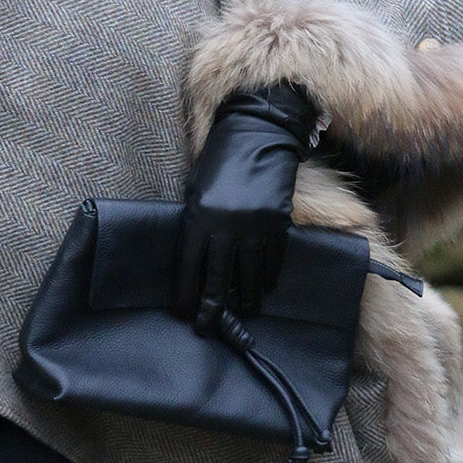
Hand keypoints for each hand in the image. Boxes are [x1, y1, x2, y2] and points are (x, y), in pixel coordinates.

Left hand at [175, 83, 316, 333]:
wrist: (258, 136)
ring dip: (246, 300)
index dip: (185, 296)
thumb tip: (195, 264)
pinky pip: (272, 263)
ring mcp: (255, 228)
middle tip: (209, 326)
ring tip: (242, 311)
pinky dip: (268, 280)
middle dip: (213, 309)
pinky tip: (263, 288)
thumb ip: (195, 224)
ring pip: (250, 278)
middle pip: (219, 281)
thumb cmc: (220, 163)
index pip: (189, 268)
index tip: (184, 314)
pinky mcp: (278, 225)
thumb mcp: (197, 191)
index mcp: (199, 217)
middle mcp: (226, 227)